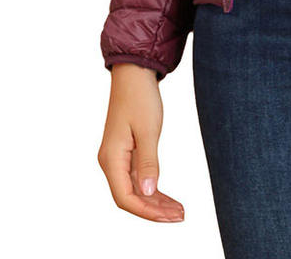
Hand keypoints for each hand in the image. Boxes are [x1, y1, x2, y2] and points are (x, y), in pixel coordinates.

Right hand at [98, 63, 184, 222]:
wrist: (134, 75)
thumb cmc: (140, 98)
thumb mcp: (149, 130)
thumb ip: (149, 162)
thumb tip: (149, 193)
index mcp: (111, 159)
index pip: (126, 198)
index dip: (148, 211)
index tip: (170, 216)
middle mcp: (111, 162)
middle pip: (130, 198)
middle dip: (154, 210)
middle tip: (180, 216)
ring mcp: (117, 158)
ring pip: (135, 190)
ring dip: (155, 202)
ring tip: (178, 211)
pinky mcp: (126, 152)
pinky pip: (138, 178)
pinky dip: (153, 188)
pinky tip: (167, 197)